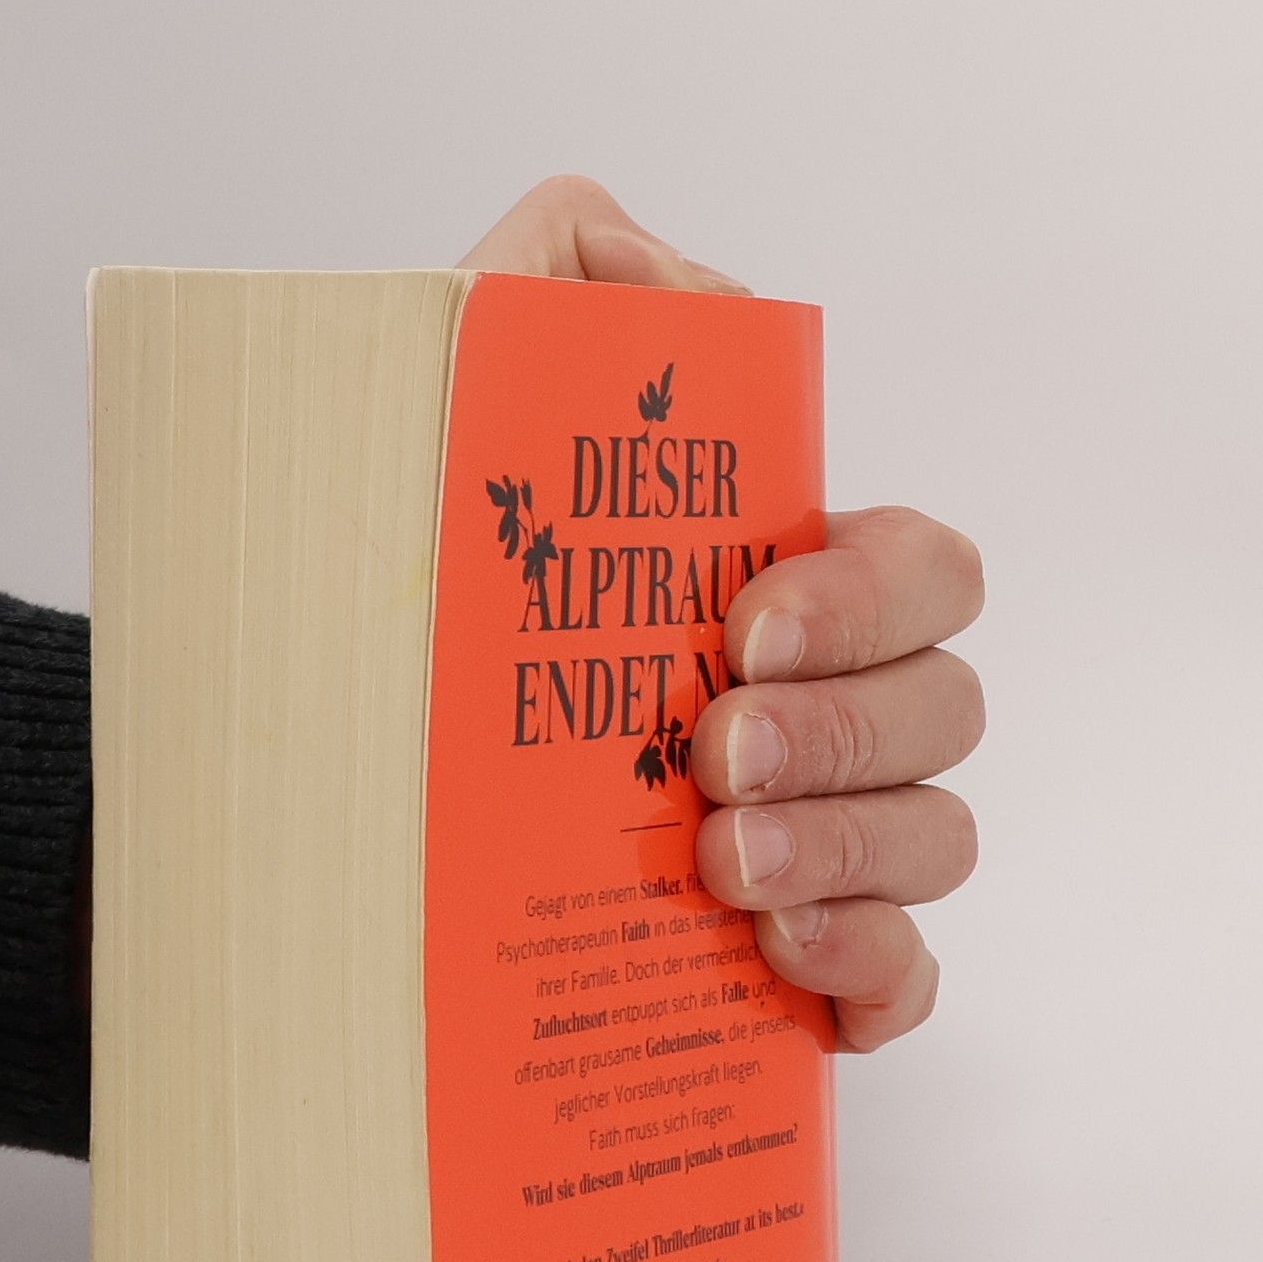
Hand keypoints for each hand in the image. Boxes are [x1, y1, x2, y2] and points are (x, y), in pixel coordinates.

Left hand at [460, 177, 984, 1051]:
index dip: (869, 596)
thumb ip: (540, 293)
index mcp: (775, 602)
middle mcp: (821, 720)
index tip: (745, 627)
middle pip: (945, 707)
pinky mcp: (800, 973)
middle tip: (714, 757)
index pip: (921, 571)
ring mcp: (822, 849)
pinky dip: (870, 972)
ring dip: (850, 848)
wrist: (316, 811)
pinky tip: (775, 960)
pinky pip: (904, 981)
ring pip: (939, 837)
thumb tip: (659, 279)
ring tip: (721, 870)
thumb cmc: (399, 622)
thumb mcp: (437, 429)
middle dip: (845, 729)